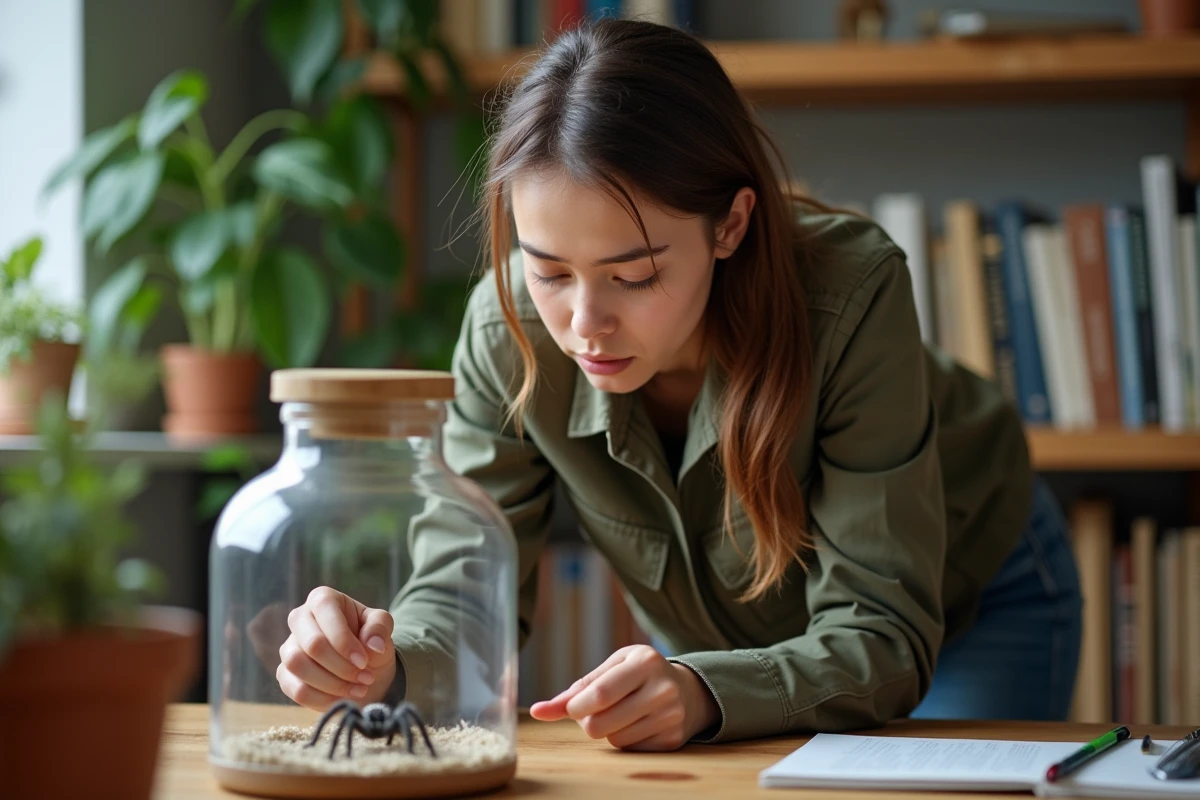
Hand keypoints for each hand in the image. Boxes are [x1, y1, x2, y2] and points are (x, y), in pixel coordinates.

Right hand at [277, 586, 396, 710]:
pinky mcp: (285, 674)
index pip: (325, 613)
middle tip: (366, 677)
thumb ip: (380, 628)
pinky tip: (344, 698)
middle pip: (312, 644)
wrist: (364, 667)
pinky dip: (323, 699)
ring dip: (333, 684)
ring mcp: (289, 647)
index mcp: (322, 599)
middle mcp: (299, 619)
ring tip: (359, 688)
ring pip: (299, 666)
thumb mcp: (382, 627)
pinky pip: (296, 690)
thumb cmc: (369, 640)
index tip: (364, 661)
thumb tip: (373, 645)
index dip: (345, 642)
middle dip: (342, 666)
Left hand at [528, 645, 719, 750]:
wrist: (688, 691)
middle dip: (587, 722)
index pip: (601, 694)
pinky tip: (636, 724)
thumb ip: (578, 688)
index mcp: (645, 662)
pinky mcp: (673, 739)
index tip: (572, 708)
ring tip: (620, 713)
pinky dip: (625, 740)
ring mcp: (671, 716)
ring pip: (615, 740)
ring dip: (608, 731)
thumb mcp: (613, 668)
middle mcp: (662, 689)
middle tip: (593, 711)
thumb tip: (539, 711)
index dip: (577, 707)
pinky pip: (631, 750)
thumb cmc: (639, 674)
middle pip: (601, 724)